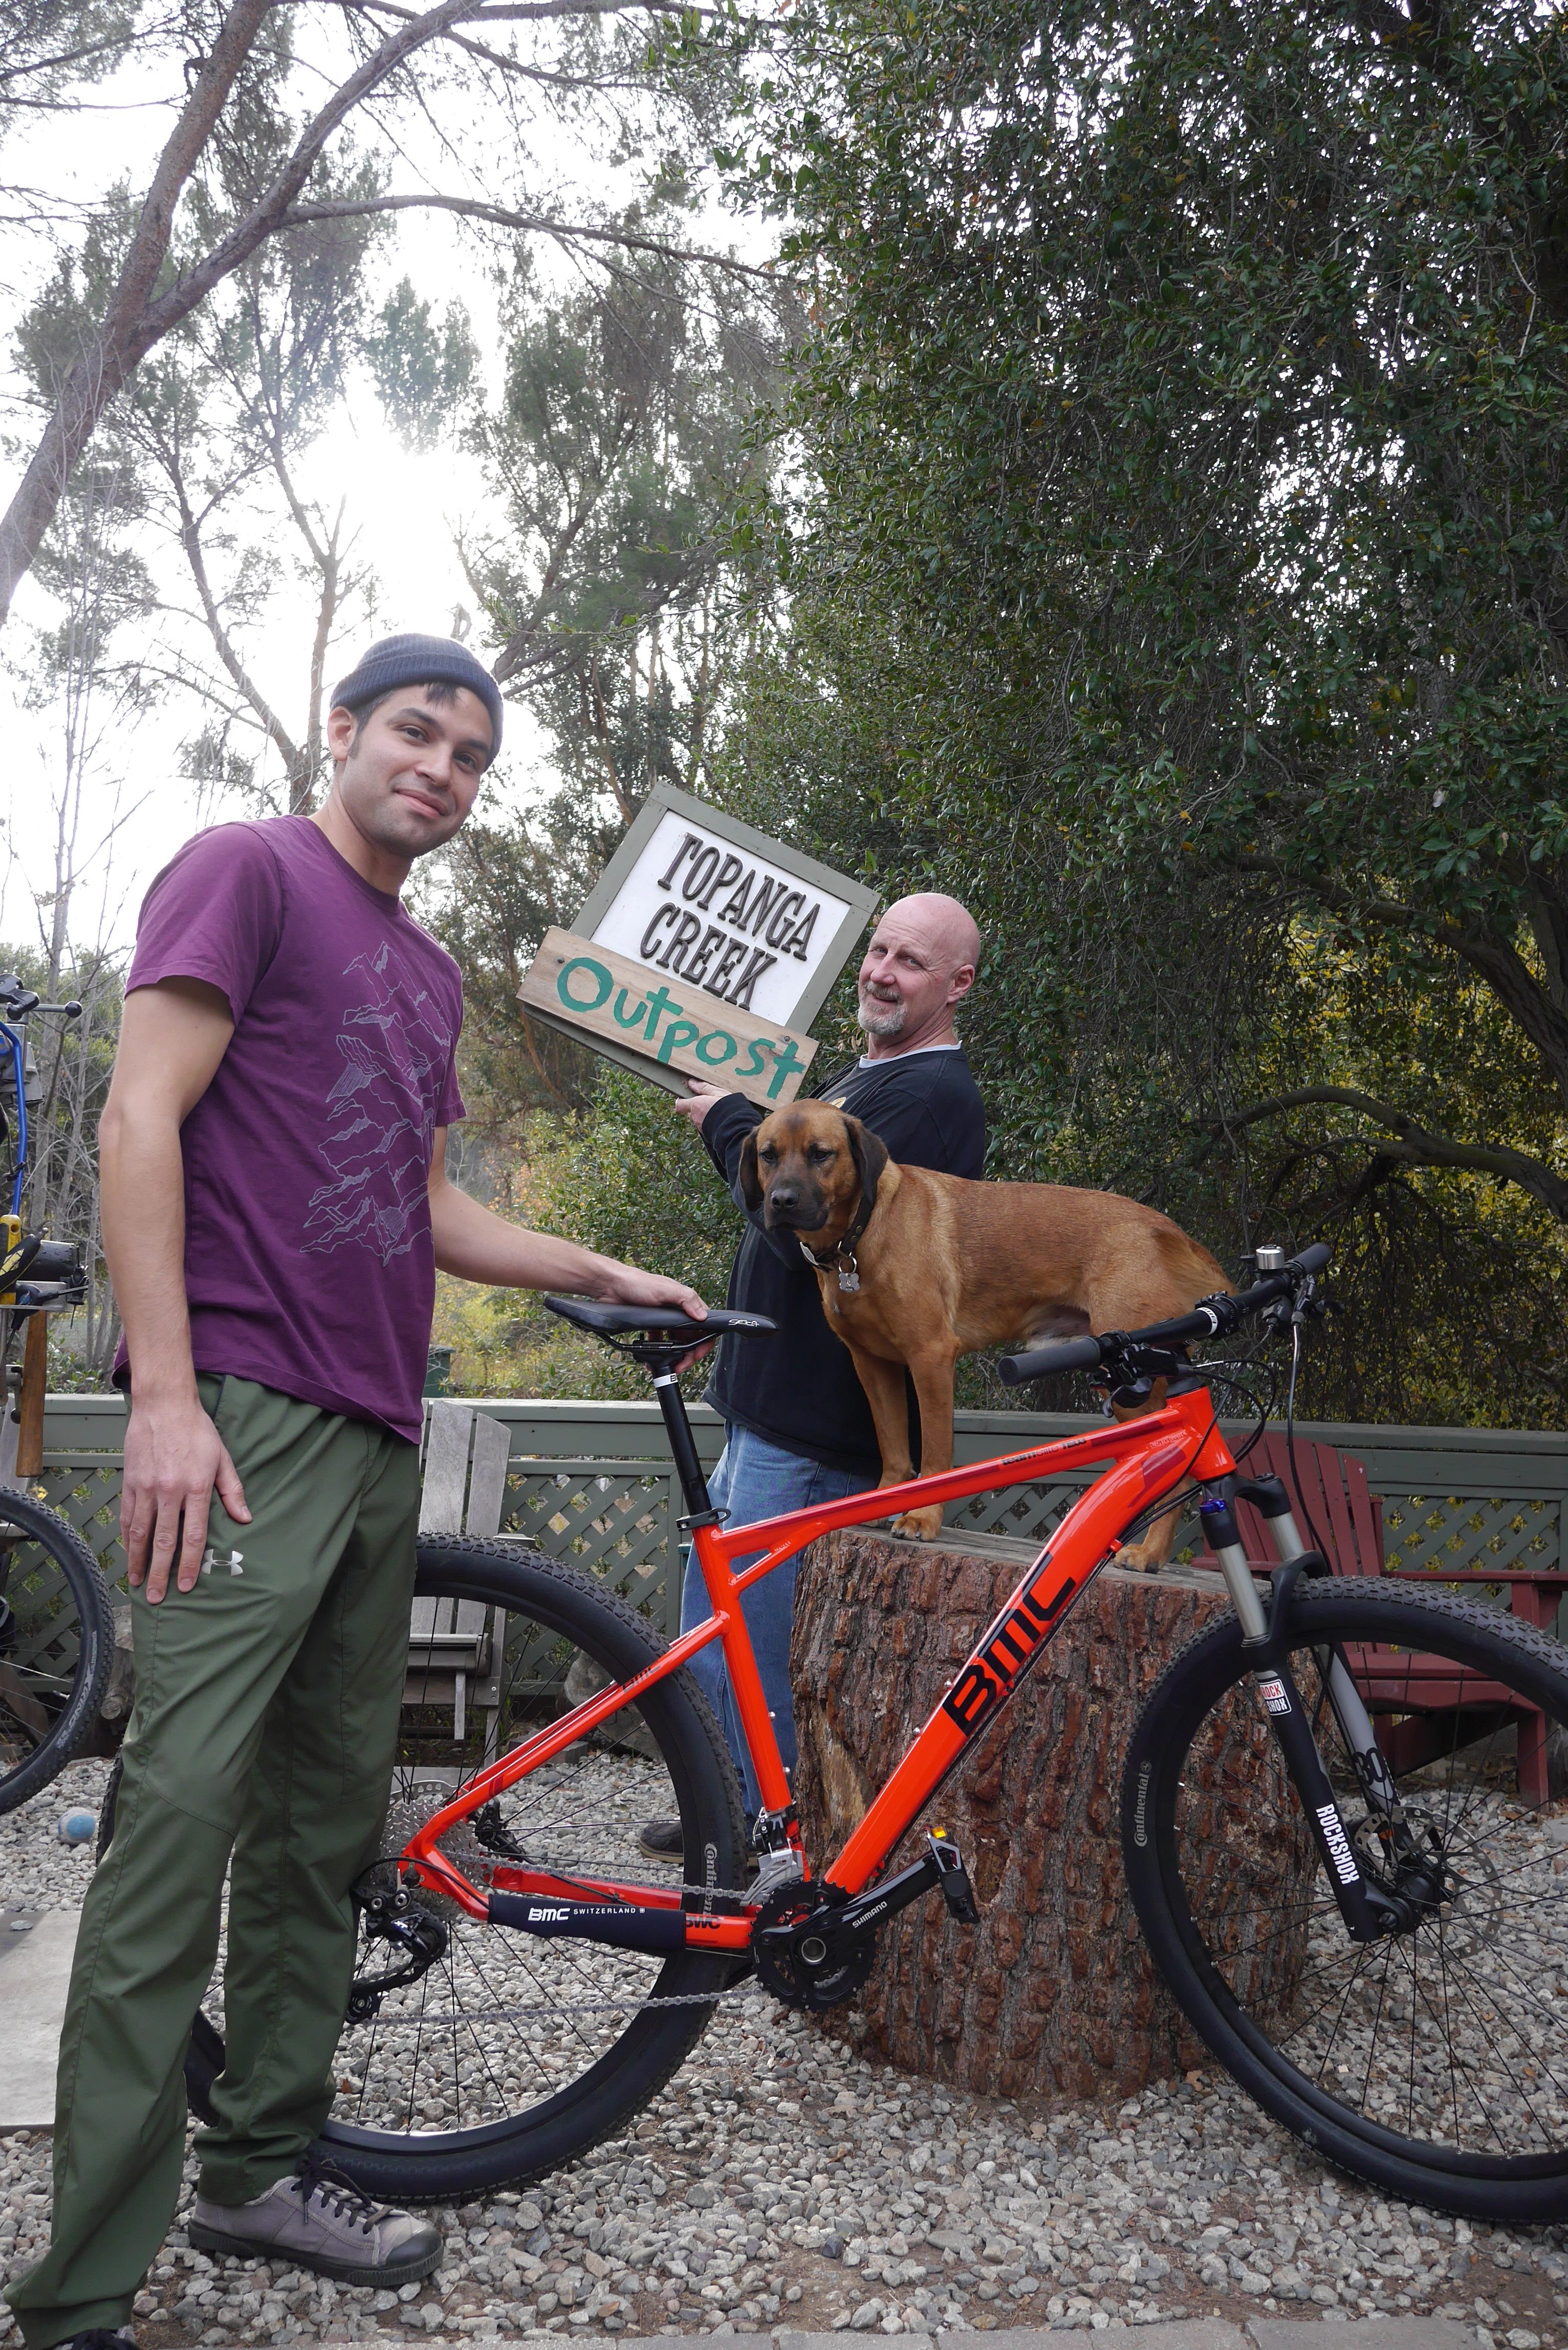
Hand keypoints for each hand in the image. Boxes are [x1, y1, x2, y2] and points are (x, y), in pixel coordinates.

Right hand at [121, 1392, 250, 1604]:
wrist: (164, 1405)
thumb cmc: (197, 1431)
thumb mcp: (222, 1459)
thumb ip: (232, 1491)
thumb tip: (245, 1519)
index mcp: (196, 1488)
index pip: (194, 1535)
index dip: (190, 1564)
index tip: (186, 1585)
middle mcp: (169, 1491)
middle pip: (163, 1541)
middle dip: (159, 1573)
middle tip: (156, 1597)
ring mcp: (147, 1488)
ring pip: (139, 1533)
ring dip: (137, 1561)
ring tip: (136, 1582)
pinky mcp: (130, 1482)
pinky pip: (127, 1516)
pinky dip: (127, 1537)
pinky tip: (128, 1553)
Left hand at [599, 1263, 713, 1372]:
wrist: (611, 1286)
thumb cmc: (637, 1283)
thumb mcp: (665, 1289)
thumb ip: (686, 1300)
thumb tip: (702, 1316)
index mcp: (684, 1301)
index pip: (704, 1324)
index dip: (704, 1341)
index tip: (697, 1354)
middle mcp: (677, 1311)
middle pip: (691, 1337)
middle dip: (688, 1354)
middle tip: (681, 1366)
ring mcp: (664, 1320)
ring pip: (676, 1342)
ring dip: (674, 1355)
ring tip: (669, 1365)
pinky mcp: (651, 1326)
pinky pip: (659, 1342)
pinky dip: (658, 1352)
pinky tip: (654, 1360)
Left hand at [673, 1079, 730, 1131]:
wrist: (738, 1127)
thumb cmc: (729, 1108)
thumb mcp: (718, 1092)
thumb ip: (703, 1088)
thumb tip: (692, 1083)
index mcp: (696, 1106)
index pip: (680, 1104)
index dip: (683, 1101)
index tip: (689, 1097)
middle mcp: (696, 1118)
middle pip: (692, 1112)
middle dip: (699, 1109)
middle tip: (711, 1104)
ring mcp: (701, 1128)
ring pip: (700, 1120)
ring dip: (706, 1117)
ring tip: (719, 1113)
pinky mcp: (708, 1136)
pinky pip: (706, 1128)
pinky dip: (711, 1124)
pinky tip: (721, 1121)